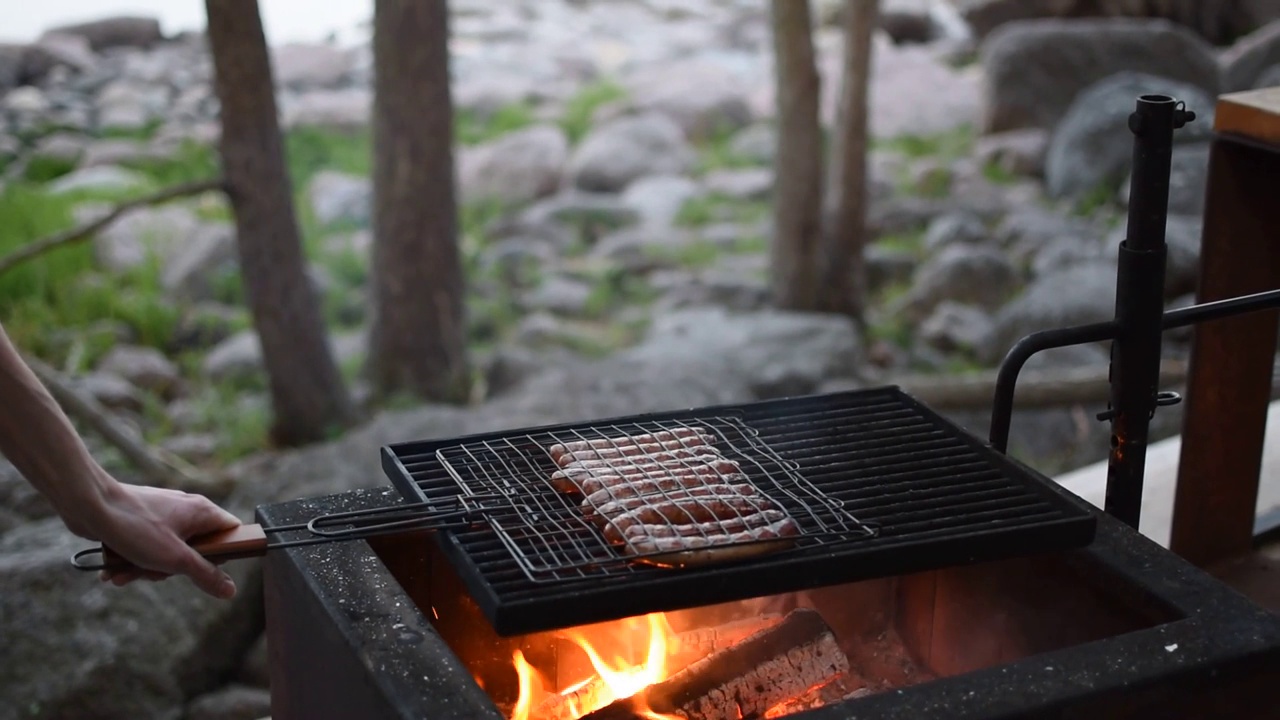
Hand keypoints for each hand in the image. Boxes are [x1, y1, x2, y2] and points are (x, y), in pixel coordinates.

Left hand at [82, 479, 242, 598]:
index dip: (223, 555)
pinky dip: (133, 560)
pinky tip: (114, 570)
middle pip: (196, 550)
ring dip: (146, 569)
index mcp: (201, 512)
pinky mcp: (140, 520)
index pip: (231, 533)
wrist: (89, 504)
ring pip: (167, 551)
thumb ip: (205, 574)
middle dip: (172, 569)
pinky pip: (146, 546)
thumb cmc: (134, 526)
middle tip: (156, 572)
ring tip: (124, 574)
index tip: (205, 569)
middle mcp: (185, 510)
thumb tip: (230, 590)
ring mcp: (162, 515)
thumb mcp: (175, 559)